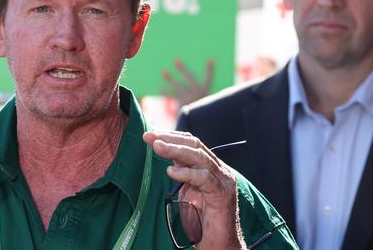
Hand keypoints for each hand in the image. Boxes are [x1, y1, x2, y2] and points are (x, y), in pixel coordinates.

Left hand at [142, 131, 244, 249]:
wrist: (219, 245)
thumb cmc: (202, 221)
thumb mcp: (188, 191)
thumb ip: (182, 173)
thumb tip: (167, 156)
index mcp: (211, 167)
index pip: (192, 143)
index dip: (171, 136)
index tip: (150, 134)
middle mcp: (219, 170)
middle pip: (195, 145)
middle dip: (170, 139)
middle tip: (149, 136)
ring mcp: (223, 181)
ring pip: (199, 157)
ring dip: (175, 150)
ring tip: (157, 147)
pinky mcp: (222, 195)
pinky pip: (204, 178)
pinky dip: (187, 173)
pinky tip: (171, 171)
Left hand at [161, 58, 213, 106]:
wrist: (199, 125)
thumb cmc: (204, 110)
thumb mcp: (205, 99)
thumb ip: (202, 91)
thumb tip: (200, 76)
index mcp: (205, 92)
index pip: (209, 79)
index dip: (210, 70)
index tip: (210, 59)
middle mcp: (197, 95)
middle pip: (190, 79)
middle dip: (183, 70)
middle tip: (176, 60)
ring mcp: (189, 99)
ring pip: (178, 87)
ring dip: (170, 79)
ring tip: (163, 72)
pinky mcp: (182, 104)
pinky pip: (173, 96)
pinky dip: (166, 92)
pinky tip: (160, 88)